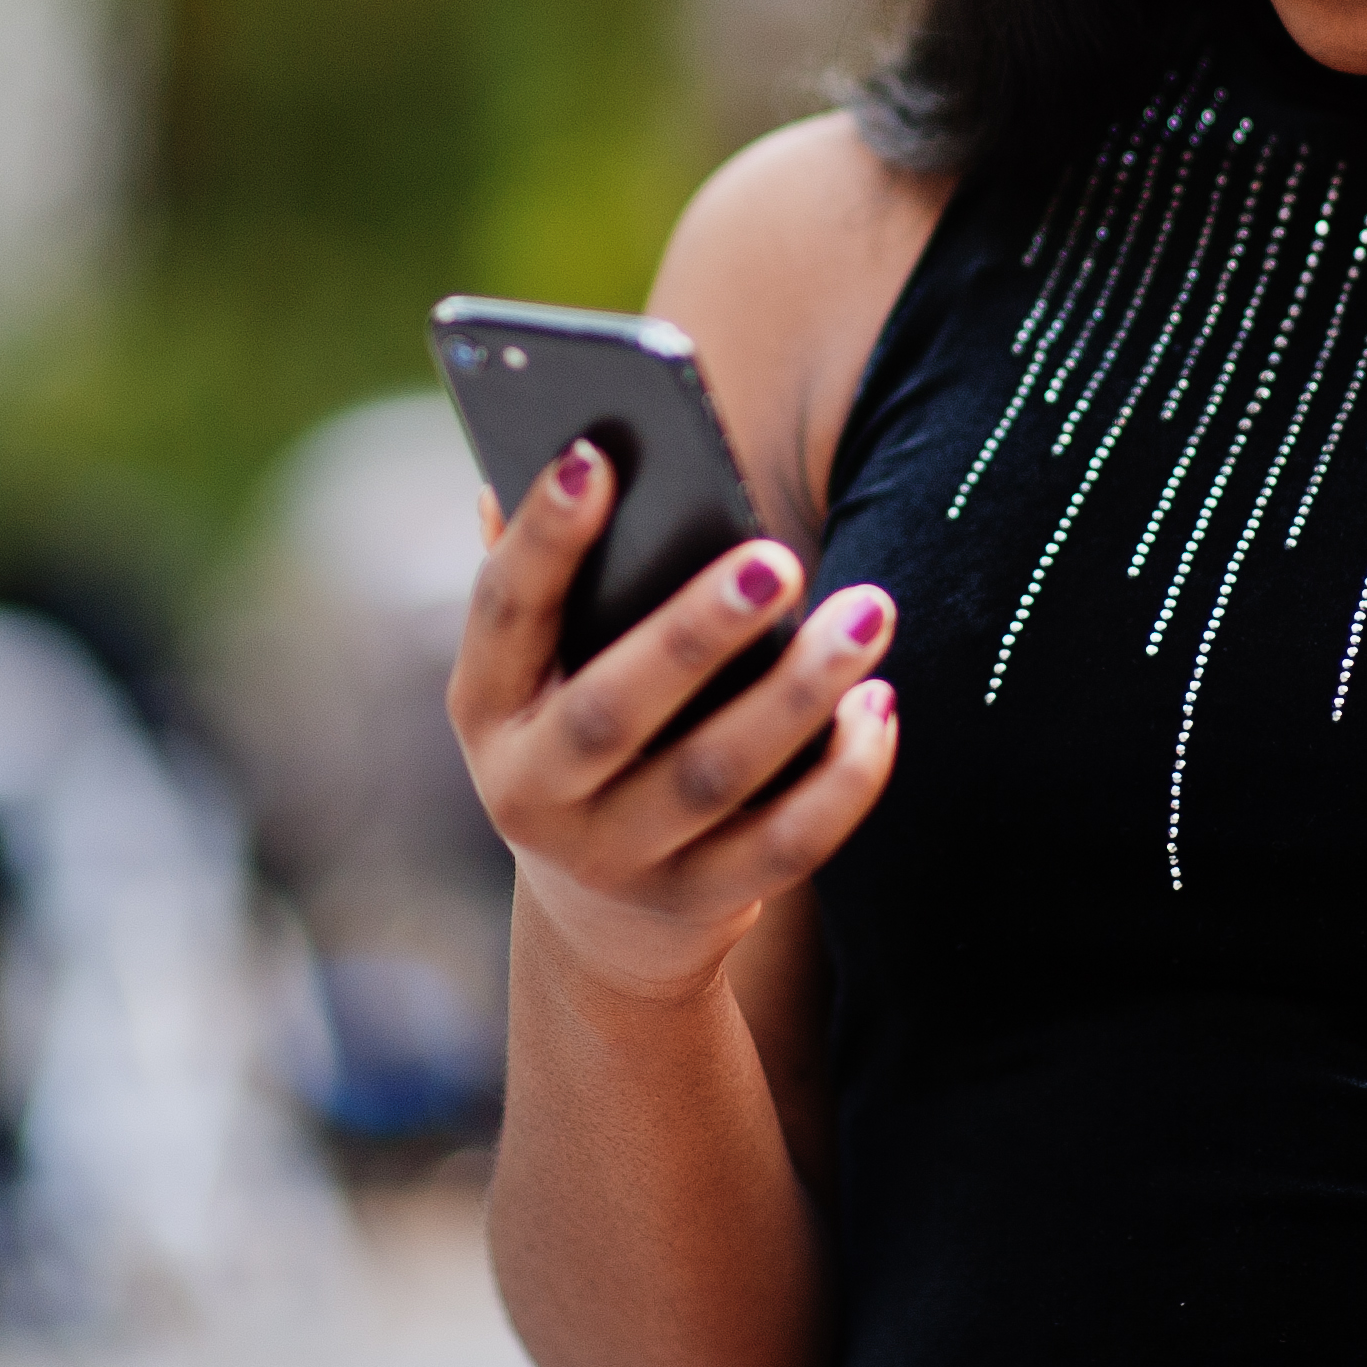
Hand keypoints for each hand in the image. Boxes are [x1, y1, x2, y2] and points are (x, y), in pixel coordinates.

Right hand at [449, 441, 900, 1007]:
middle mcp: (532, 793)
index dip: (541, 538)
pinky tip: (880, 704)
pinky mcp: (701, 901)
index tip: (596, 454)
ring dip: (798, 693)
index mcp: (486, 707)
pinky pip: (785, 845)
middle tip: (777, 559)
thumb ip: (552, 572)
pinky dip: (842, 777)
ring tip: (868, 612)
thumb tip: (570, 448)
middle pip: (612, 711)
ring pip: (714, 776)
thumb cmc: (585, 730)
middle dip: (695, 632)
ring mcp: (616, 859)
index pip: (503, 612)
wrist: (603, 917)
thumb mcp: (542, 670)